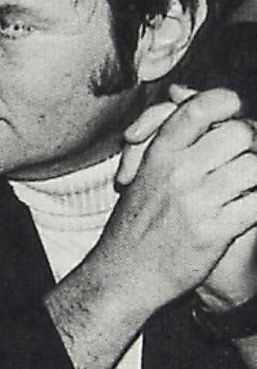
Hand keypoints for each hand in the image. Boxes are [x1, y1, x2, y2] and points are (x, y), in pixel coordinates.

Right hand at [110, 84, 256, 308]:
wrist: (124, 276)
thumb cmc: (137, 224)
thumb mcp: (143, 172)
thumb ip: (167, 132)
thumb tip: (183, 92)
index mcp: (159, 155)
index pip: (197, 109)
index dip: (224, 103)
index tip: (231, 113)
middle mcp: (177, 174)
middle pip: (239, 134)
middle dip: (251, 144)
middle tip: (244, 157)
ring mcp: (197, 203)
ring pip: (255, 168)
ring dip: (256, 177)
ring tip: (244, 187)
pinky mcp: (216, 232)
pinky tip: (246, 209)